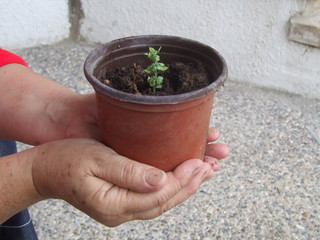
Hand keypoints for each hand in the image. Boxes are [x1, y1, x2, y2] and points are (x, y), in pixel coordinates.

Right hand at [32, 137, 225, 226]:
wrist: (45, 170)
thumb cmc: (67, 159)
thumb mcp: (97, 160)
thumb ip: (129, 172)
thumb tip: (162, 180)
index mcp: (114, 204)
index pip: (158, 195)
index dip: (182, 179)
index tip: (200, 162)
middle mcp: (120, 212)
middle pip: (164, 202)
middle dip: (190, 184)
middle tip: (210, 166)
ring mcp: (122, 209)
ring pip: (161, 202)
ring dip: (184, 187)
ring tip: (204, 171)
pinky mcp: (122, 200)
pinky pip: (152, 197)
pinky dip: (171, 187)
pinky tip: (181, 176)